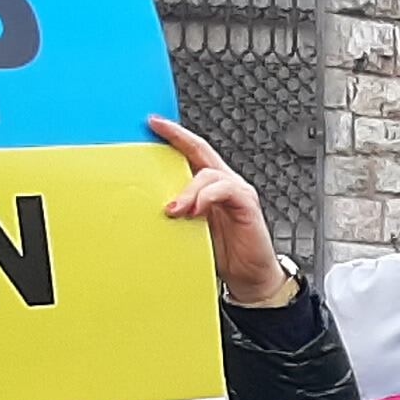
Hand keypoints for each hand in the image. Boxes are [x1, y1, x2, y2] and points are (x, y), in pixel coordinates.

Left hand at [148, 117, 287, 305]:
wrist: (250, 276)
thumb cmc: (223, 252)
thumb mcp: (190, 228)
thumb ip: (177, 212)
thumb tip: (149, 203)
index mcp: (209, 187)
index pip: (192, 153)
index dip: (174, 135)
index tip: (153, 122)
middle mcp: (224, 184)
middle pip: (202, 151)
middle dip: (179, 137)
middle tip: (157, 130)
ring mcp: (237, 193)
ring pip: (209, 173)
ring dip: (188, 189)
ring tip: (174, 209)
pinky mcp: (247, 205)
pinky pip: (225, 190)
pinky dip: (207, 197)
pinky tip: (196, 210)